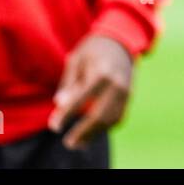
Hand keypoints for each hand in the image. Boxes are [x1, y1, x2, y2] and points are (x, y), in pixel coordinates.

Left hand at [49, 35, 133, 149]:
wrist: (120, 41)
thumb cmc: (93, 50)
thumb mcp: (76, 60)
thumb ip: (69, 83)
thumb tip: (60, 104)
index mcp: (101, 72)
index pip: (80, 99)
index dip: (66, 114)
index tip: (54, 126)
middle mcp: (117, 83)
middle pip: (99, 115)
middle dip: (83, 132)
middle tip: (68, 142)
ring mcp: (126, 91)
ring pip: (110, 119)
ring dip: (94, 134)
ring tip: (79, 143)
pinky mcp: (129, 95)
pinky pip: (119, 117)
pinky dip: (106, 127)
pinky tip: (92, 133)